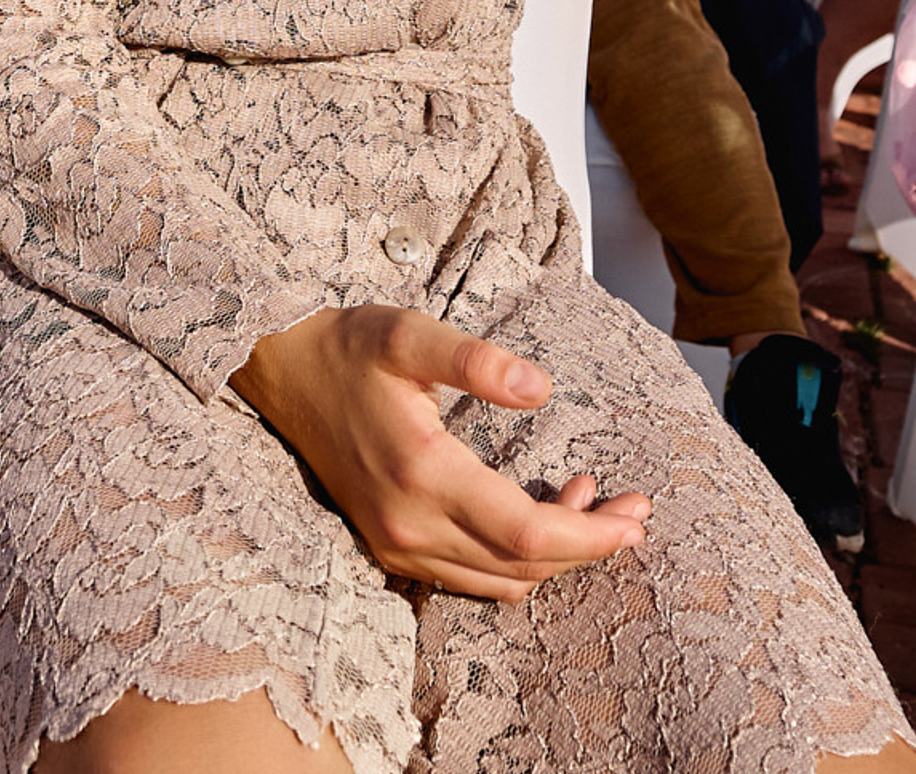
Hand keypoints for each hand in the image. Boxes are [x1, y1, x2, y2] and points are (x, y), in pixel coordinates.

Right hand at [234, 306, 648, 599]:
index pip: (527, 533)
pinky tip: (535, 516)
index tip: (635, 516)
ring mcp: (395, 544)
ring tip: (590, 503)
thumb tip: (541, 388)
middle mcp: (409, 525)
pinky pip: (468, 578)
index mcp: (422, 473)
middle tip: (634, 512)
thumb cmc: (349, 344)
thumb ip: (476, 360)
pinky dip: (513, 561)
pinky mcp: (388, 546)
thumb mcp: (410, 334)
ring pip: (498, 582)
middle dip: (589, 546)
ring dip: (554, 557)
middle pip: (523, 567)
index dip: (591, 535)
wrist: (280, 370)